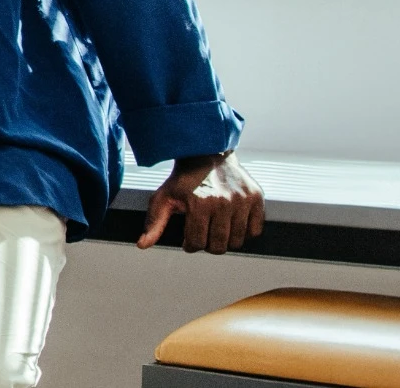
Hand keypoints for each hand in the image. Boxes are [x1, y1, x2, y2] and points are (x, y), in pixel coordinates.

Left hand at [138, 151, 264, 253]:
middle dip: (207, 245)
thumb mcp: (164, 197)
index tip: (188, 240)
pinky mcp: (256, 197)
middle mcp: (224, 202)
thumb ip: (154, 222)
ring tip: (215, 229)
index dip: (190, 245)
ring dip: (226, 241)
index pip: (197, 243)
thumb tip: (143, 245)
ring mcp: (242, 200)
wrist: (206, 154)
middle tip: (202, 235)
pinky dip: (245, 232)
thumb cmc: (183, 179)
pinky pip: (255, 231)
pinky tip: (232, 223)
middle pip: (218, 245)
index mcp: (199, 203)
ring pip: (237, 241)